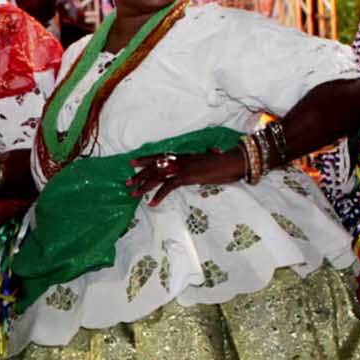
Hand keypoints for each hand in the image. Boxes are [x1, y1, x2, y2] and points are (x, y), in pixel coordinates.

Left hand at [125, 149, 247, 203]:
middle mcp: (179, 160)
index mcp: (182, 156)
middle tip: (127, 184)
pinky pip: (168, 187)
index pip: (159, 156)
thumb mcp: (207, 161)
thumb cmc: (222, 162)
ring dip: (144, 186)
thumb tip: (207, 156)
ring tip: (133, 194)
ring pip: (157, 176)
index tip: (131, 163)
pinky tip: (152, 203)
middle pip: (154, 167)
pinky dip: (159, 195)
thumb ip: (200, 161)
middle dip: (139, 176)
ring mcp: (182, 167)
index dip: (144, 160)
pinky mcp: (187, 177)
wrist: (232, 161)